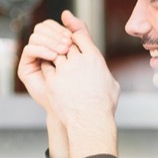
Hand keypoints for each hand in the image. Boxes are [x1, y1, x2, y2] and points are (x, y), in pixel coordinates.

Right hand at [17, 15, 76, 114]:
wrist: (74, 105)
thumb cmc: (80, 81)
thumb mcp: (83, 52)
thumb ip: (78, 31)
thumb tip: (66, 12)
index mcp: (53, 43)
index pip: (51, 25)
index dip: (60, 28)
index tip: (71, 38)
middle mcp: (41, 48)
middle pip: (41, 28)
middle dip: (55, 34)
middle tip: (67, 45)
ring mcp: (33, 57)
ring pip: (35, 36)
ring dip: (49, 41)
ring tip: (62, 52)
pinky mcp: (26, 67)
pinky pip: (29, 49)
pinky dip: (42, 49)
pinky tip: (53, 57)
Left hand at [42, 17, 119, 157]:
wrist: (90, 121)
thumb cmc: (103, 106)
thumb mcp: (112, 84)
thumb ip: (105, 73)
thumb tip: (105, 73)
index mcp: (94, 58)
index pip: (80, 37)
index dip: (74, 35)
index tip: (70, 38)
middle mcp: (79, 61)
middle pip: (66, 44)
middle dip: (63, 45)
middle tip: (60, 48)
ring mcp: (64, 70)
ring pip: (54, 54)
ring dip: (54, 56)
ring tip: (54, 59)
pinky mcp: (52, 81)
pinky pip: (46, 67)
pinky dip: (47, 67)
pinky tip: (48, 71)